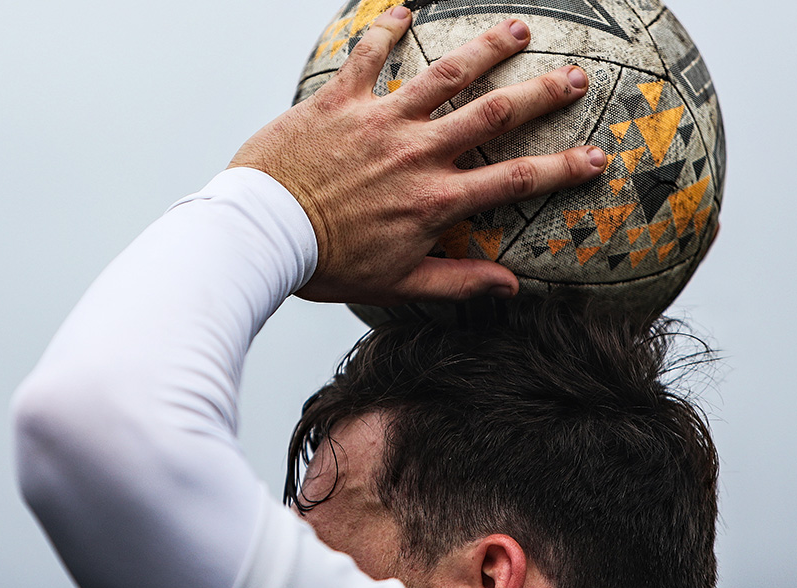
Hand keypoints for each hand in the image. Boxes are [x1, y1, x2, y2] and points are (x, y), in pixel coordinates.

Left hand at [229, 7, 606, 305]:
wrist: (264, 234)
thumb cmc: (325, 264)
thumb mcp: (396, 284)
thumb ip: (456, 281)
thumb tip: (510, 286)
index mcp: (436, 200)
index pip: (516, 180)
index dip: (563, 169)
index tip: (597, 157)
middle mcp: (417, 153)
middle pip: (495, 114)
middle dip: (542, 93)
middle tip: (575, 77)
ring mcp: (379, 122)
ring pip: (445, 75)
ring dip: (485, 49)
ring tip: (517, 30)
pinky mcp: (338, 101)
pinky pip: (368, 56)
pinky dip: (386, 29)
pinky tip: (404, 8)